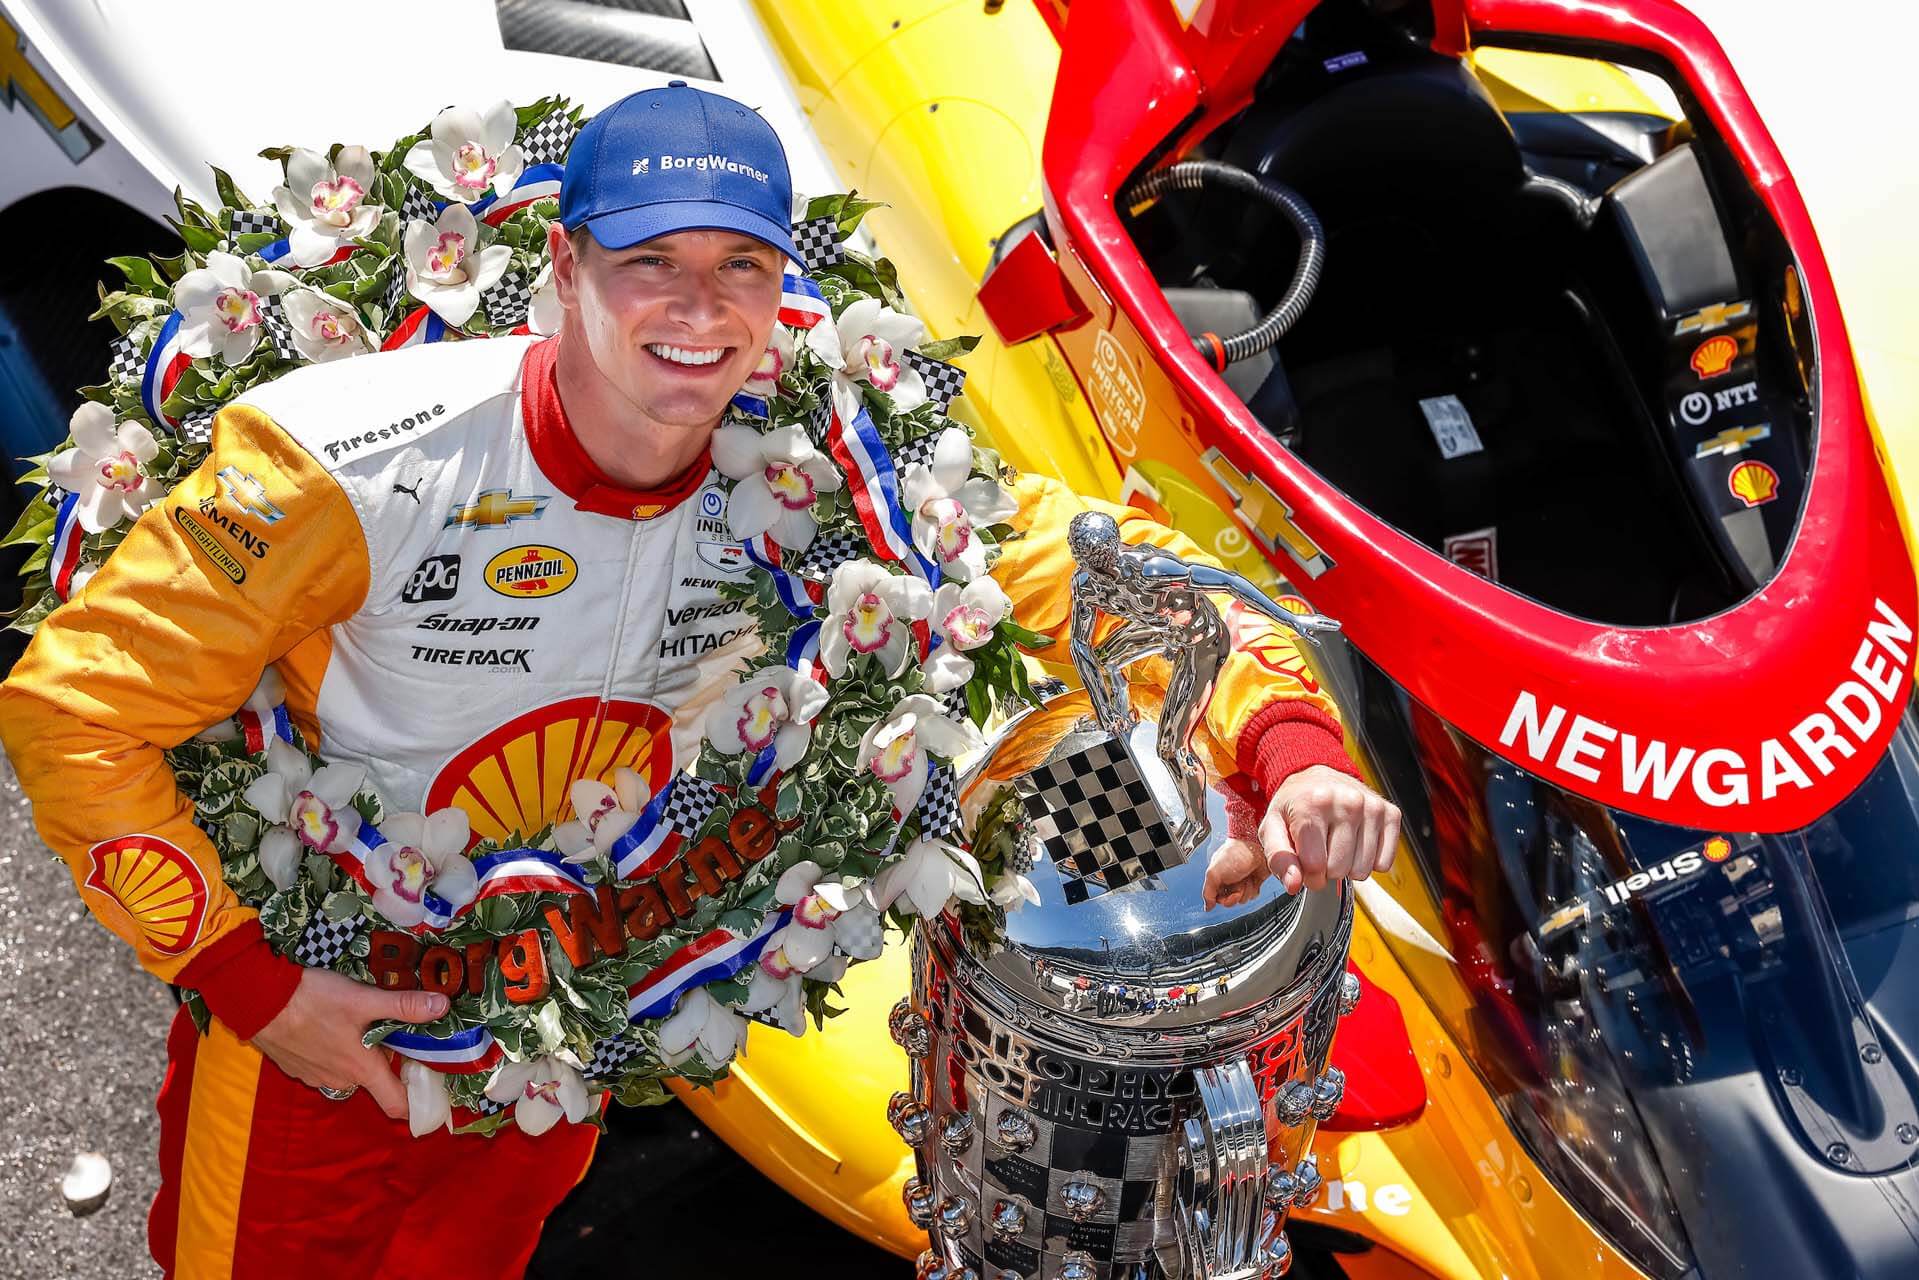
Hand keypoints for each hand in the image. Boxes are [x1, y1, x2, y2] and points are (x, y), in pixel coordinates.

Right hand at [250, 968, 448, 1120]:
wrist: (258, 1001)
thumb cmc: (313, 1001)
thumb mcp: (364, 999)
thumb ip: (403, 1005)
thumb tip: (442, 1006)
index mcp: (362, 1069)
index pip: (397, 1105)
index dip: (418, 1102)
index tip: (432, 1088)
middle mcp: (340, 1080)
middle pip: (375, 1083)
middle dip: (388, 1064)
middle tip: (397, 1035)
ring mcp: (315, 1076)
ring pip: (349, 1072)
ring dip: (359, 1055)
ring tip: (362, 1024)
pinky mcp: (296, 1068)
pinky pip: (326, 1066)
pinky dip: (335, 1052)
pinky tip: (331, 1025)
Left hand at [1203, 765, 1398, 906]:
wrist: (1316, 776)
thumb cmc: (1293, 806)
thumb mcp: (1272, 828)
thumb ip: (1279, 859)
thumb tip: (1293, 884)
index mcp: (1312, 805)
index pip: (1314, 866)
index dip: (1308, 875)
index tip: (1305, 864)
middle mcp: (1346, 802)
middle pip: (1340, 870)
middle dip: (1327, 870)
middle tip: (1321, 851)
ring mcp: (1371, 807)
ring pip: (1363, 870)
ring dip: (1348, 867)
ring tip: (1337, 846)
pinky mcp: (1390, 814)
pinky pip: (1384, 863)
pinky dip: (1369, 861)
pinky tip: (1355, 844)